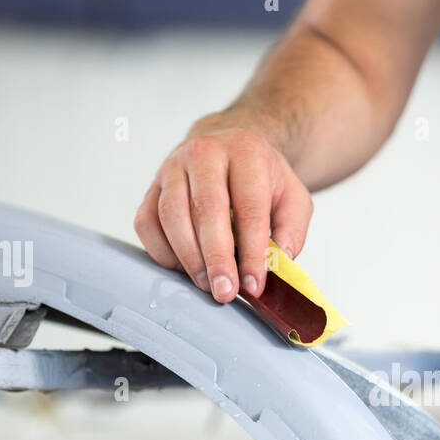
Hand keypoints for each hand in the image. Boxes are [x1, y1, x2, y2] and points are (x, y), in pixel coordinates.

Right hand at [133, 122, 312, 303]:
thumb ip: (291, 230)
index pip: (249, 207)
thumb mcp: (293, 198)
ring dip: (189, 258)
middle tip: (225, 292)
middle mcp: (204, 153)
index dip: (251, 251)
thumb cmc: (261, 179)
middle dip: (216, 258)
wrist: (228, 147)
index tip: (254, 285)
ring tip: (206, 285)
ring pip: (171, 215)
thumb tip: (276, 264)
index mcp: (246, 151)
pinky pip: (147, 223)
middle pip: (206, 209)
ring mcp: (172, 168)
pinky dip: (162, 252)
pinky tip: (184, 268)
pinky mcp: (152, 187)